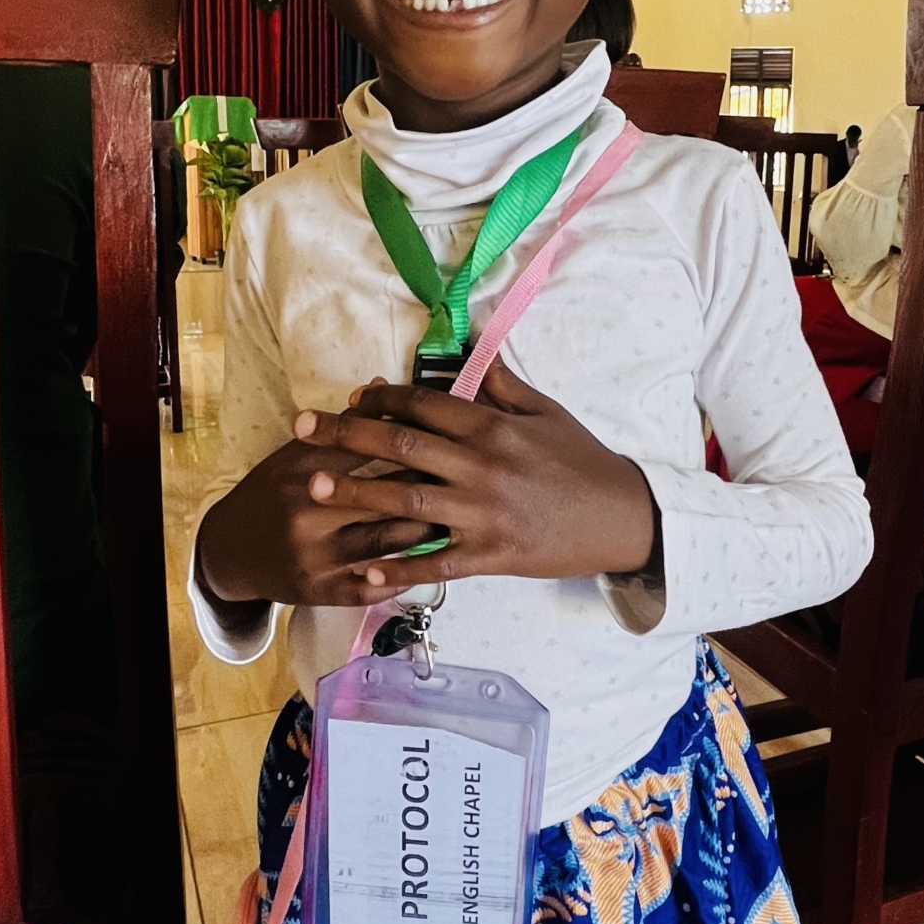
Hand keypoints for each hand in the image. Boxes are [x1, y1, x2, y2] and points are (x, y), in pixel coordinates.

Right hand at [195, 415, 444, 611]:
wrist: (229, 551)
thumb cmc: (271, 494)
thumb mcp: (296, 452)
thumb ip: (342, 425)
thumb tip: (384, 383)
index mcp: (301, 470)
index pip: (364, 447)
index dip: (409, 439)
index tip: (444, 434)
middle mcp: (307, 513)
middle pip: (383, 495)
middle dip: (428, 484)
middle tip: (467, 475)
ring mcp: (314, 556)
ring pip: (387, 542)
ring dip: (427, 529)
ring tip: (458, 515)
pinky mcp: (320, 592)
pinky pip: (373, 586)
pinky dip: (404, 575)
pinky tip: (432, 562)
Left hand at [285, 361, 657, 589]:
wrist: (621, 517)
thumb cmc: (581, 460)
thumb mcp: (547, 412)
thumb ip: (502, 385)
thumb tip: (471, 351)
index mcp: (492, 427)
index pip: (424, 406)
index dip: (382, 400)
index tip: (351, 399)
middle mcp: (481, 467)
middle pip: (401, 448)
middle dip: (346, 437)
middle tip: (302, 428)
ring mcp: (483, 513)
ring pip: (407, 503)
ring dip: (357, 495)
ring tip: (314, 489)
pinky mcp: (490, 554)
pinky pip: (436, 563)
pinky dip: (399, 568)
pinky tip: (363, 571)